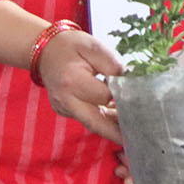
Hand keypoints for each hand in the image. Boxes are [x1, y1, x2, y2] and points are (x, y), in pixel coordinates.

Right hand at [39, 25, 126, 144]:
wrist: (45, 50)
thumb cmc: (71, 46)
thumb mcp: (94, 47)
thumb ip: (113, 65)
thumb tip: (129, 82)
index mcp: (71, 81)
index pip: (104, 96)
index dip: (121, 96)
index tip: (138, 96)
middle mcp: (65, 100)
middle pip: (96, 123)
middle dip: (117, 132)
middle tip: (138, 137)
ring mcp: (63, 108)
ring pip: (93, 123)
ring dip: (113, 127)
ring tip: (135, 129)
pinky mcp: (65, 110)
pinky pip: (87, 118)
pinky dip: (103, 119)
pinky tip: (120, 118)